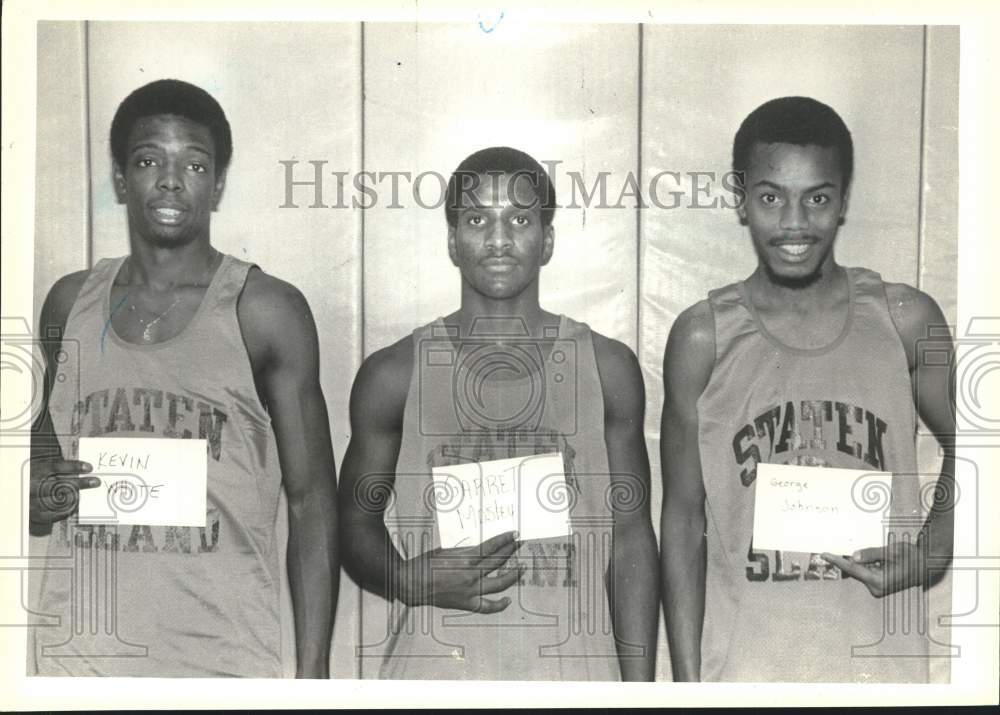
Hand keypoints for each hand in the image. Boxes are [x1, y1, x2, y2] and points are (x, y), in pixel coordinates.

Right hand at [29, 458, 97, 531]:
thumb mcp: (35, 467)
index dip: (74, 467)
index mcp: (32, 472)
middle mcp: (32, 486)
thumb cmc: (26, 478)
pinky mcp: (33, 514)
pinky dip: (65, 510)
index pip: (56, 467)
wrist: (8, 492)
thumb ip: (50, 468)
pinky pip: (53, 513)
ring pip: (58, 499)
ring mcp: (32, 501)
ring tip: (85, 494)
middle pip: (60, 484)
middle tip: (95, 481)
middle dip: (80, 483)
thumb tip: (74, 468)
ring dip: (74, 496)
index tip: (88, 467)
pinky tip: (74, 505)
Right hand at [399, 530, 522, 612]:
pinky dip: (499, 605)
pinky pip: (487, 606)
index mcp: (466, 559)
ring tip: (521, 569)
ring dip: (513, 576)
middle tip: (519, 544)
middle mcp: (471, 575)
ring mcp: (471, 590)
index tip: (514, 535)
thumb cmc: (424, 564)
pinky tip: (507, 600)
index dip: (505, 540)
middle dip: (511, 551)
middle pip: (499, 562)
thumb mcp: (446, 551)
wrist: (412, 584)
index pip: (492, 547)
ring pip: (499, 584)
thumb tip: (478, 549)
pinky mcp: (467, 603)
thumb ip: (464, 551)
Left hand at [822, 541, 925, 597]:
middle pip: (856, 570)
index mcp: (879, 580)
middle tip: (861, 550)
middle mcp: (876, 588)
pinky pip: (867, 573)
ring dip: (865, 562)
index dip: (837, 560)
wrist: (926, 567)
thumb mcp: (892, 551)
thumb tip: (854, 556)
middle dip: (853, 559)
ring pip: (861, 571)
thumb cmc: (911, 557)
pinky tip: (883, 561)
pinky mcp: (879, 587)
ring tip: (885, 557)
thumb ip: (871, 554)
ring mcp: (877, 589)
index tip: (824, 555)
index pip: (853, 568)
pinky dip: (869, 565)